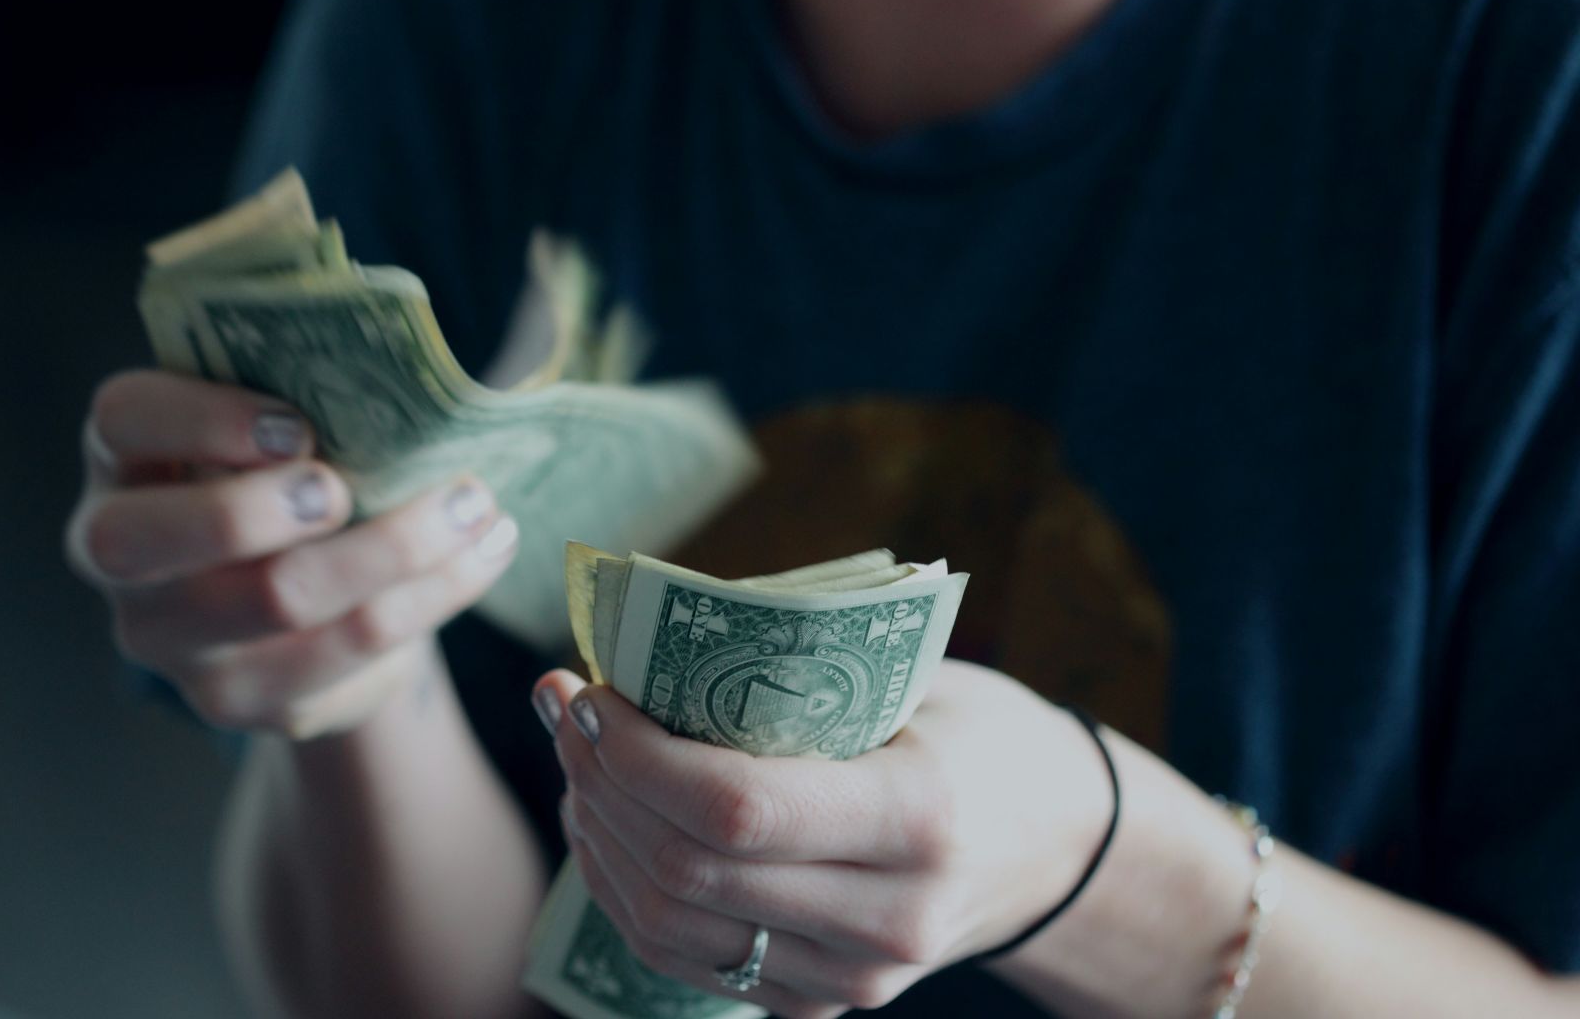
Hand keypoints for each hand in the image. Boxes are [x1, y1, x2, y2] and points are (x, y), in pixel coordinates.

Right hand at [65, 370, 518, 736]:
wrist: (308, 604)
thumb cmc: (292, 477)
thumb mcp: (279, 427)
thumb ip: (305, 392)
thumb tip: (407, 371)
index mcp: (124, 458)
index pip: (122, 421)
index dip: (200, 419)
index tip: (297, 425)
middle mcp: (120, 556)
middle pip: (150, 539)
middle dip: (257, 508)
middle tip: (345, 489)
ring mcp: (175, 641)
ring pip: (277, 599)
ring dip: (394, 546)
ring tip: (474, 504)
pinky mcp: (245, 699)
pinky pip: (349, 649)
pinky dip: (433, 593)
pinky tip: (483, 551)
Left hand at [534, 660, 1113, 1017]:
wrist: (1056, 845)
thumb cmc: (978, 733)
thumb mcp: (914, 680)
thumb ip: (795, 672)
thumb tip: (642, 640)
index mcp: (918, 818)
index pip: (736, 808)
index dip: (636, 754)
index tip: (590, 690)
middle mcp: (887, 918)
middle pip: (687, 871)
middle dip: (600, 783)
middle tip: (565, 708)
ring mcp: (853, 978)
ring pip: (669, 926)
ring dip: (597, 836)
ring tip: (576, 759)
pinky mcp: (820, 1004)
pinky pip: (686, 959)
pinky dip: (626, 889)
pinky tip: (606, 822)